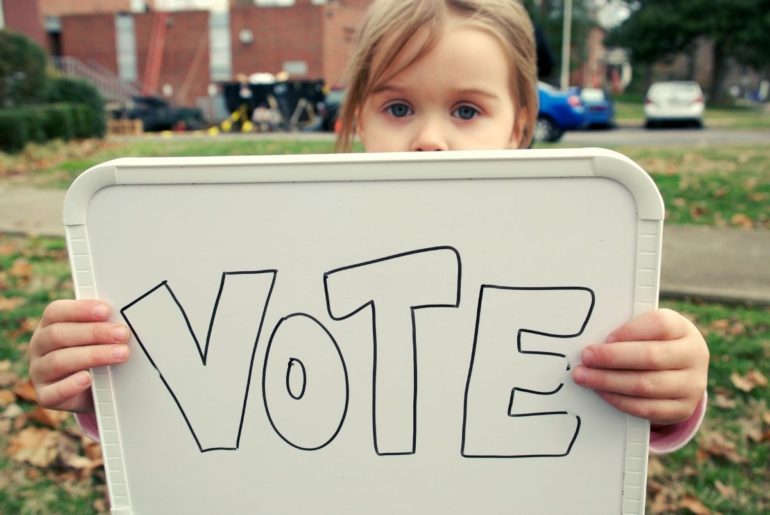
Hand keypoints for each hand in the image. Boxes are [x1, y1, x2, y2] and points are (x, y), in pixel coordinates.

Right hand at [28, 299, 130, 412]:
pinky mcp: (45, 396)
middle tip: (122, 334)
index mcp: (48, 326)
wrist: (94, 391)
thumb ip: (103, 327)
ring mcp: (39, 372)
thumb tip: (123, 320)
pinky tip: (88, 379)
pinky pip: (53, 392)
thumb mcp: (96, 338)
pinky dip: (71, 385)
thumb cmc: (94, 355)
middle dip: (94, 333)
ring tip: (120, 354)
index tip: (106, 311)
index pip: (56, 312)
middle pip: (58, 335)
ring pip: (58, 361)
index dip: (80, 310)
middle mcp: (38, 347)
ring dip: (93, 356)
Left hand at [571, 308, 708, 425]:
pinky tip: (602, 392)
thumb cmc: (653, 343)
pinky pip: (647, 408)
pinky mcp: (683, 409)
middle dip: (612, 358)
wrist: (681, 372)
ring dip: (609, 382)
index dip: (630, 331)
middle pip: (651, 357)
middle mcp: (694, 356)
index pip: (659, 325)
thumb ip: (628, 332)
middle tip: (586, 358)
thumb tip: (594, 344)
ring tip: (584, 377)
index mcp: (683, 329)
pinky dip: (620, 400)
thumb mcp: (648, 331)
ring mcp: (692, 385)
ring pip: (647, 385)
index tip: (605, 338)